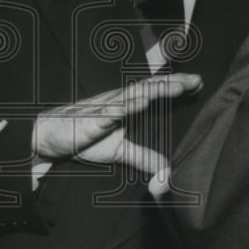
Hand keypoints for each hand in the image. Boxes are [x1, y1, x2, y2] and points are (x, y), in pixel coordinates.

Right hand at [33, 74, 201, 171]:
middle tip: (196, 79)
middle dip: (173, 82)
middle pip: (150, 88)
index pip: (155, 92)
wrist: (49, 137)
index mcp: (126, 105)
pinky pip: (110, 112)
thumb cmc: (84, 137)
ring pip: (134, 95)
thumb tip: (166, 169)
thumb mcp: (119, 151)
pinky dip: (125, 107)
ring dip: (156, 90)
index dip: (175, 86)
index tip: (199, 83)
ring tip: (177, 86)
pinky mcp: (92, 119)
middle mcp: (118, 101)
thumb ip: (142, 156)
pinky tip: (139, 103)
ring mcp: (105, 108)